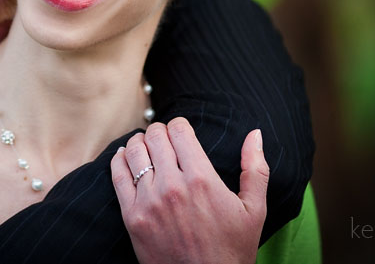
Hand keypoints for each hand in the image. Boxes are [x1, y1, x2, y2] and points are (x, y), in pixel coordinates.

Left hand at [110, 118, 268, 263]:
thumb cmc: (233, 250)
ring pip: (135, 152)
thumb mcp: (254, 210)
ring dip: (139, 142)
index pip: (179, 131)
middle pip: (155, 137)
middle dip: (159, 131)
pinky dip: (119, 160)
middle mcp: (173, 186)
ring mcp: (149, 202)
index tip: (180, 130)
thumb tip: (255, 133)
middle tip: (163, 137)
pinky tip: (125, 156)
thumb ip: (255, 168)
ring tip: (144, 143)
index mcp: (202, 179)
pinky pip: (118, 176)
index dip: (179, 125)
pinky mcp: (132, 217)